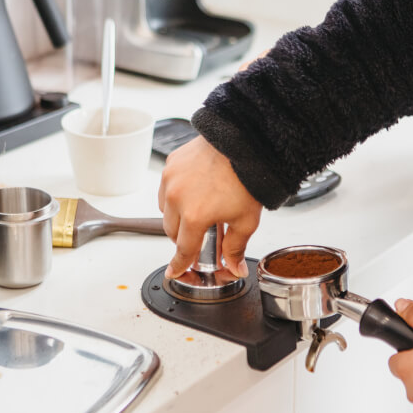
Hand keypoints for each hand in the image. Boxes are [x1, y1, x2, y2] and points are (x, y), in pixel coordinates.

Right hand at [158, 135, 262, 278]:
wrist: (245, 142)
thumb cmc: (246, 177)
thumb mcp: (246, 220)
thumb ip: (236, 248)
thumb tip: (235, 267)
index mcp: (194, 215)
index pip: (183, 250)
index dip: (179, 264)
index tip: (174, 271)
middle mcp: (177, 197)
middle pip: (172, 232)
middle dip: (184, 238)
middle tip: (201, 235)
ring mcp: (171, 179)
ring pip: (165, 210)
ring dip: (177, 217)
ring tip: (198, 211)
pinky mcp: (171, 164)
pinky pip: (166, 188)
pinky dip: (176, 195)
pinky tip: (194, 192)